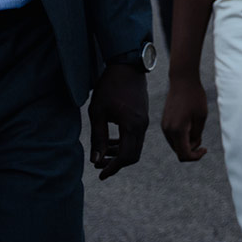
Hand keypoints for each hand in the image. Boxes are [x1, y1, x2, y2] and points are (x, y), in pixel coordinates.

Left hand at [88, 62, 147, 179]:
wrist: (128, 66)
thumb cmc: (110, 87)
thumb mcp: (98, 113)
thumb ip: (98, 138)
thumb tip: (96, 160)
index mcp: (132, 125)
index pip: (126, 156)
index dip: (113, 168)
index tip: (100, 175)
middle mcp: (142, 125)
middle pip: (133, 155)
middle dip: (116, 164)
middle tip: (98, 165)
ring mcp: (145, 121)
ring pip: (135, 147)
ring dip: (120, 154)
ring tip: (102, 154)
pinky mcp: (143, 117)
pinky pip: (136, 137)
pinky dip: (124, 144)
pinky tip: (111, 142)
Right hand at [161, 72, 210, 162]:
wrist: (182, 81)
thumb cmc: (195, 97)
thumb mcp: (201, 117)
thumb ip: (197, 134)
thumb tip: (193, 145)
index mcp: (177, 131)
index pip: (184, 154)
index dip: (195, 156)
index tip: (205, 149)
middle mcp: (167, 131)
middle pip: (179, 150)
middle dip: (191, 148)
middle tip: (202, 135)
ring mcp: (164, 126)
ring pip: (175, 144)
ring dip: (186, 142)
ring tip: (196, 127)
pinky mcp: (164, 122)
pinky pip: (173, 136)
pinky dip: (182, 136)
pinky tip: (190, 125)